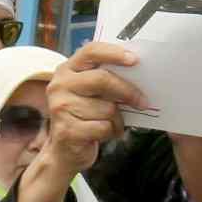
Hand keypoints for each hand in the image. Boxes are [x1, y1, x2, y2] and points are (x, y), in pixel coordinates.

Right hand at [13, 41, 149, 201]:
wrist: (64, 151)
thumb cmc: (84, 116)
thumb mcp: (90, 92)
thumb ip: (105, 78)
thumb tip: (139, 71)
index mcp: (67, 70)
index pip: (90, 51)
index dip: (114, 53)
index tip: (135, 60)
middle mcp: (59, 86)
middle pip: (102, 79)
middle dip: (127, 91)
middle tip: (142, 102)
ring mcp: (61, 108)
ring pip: (107, 108)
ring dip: (117, 119)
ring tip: (112, 123)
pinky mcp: (67, 130)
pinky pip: (103, 127)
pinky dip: (111, 132)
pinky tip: (105, 134)